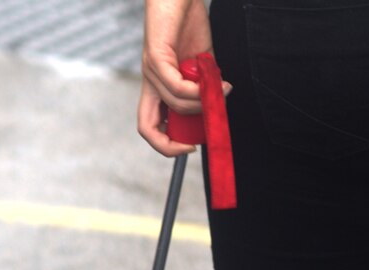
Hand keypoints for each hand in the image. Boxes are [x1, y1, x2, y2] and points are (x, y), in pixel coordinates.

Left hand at [138, 0, 223, 156]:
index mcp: (158, 86)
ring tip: (221, 92)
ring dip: (202, 105)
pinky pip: (177, 87)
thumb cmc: (190, 23)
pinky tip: (214, 84)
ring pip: (175, 105)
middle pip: (146, 127)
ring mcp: (150, 69)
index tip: (192, 146)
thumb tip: (218, 109)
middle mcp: (150, 81)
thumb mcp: (202, 67)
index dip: (167, 145)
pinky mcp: (156, 56)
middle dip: (171, 144)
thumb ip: (206, 89)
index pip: (151, 126)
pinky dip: (197, 91)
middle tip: (196, 142)